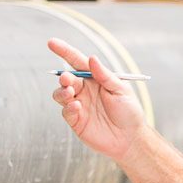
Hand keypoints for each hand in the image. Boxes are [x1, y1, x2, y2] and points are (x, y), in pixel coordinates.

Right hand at [48, 37, 147, 159]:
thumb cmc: (129, 112)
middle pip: (66, 78)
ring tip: (71, 93)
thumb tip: (92, 58)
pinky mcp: (76, 120)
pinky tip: (77, 107)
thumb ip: (105, 75)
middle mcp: (85, 90)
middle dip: (64, 77)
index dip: (64, 51)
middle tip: (67, 79)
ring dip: (62, 91)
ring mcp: (79, 105)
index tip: (52, 43)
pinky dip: (68, 107)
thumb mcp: (121, 90)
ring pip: (60, 94)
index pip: (77, 62)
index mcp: (95, 79)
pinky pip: (65, 111)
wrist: (130, 140)